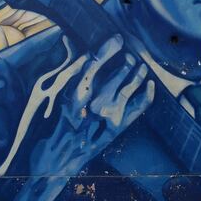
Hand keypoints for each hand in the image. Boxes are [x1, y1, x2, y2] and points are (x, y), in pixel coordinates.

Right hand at [29, 33, 154, 174]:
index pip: (94, 64)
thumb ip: (66, 66)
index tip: (117, 38)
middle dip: (125, 62)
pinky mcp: (116, 129)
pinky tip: (150, 85)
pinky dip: (146, 96)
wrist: (54, 161)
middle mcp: (91, 104)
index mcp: (73, 93)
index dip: (107, 50)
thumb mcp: (50, 94)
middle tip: (130, 54)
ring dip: (136, 75)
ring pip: (127, 89)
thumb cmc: (50, 125)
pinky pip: (136, 109)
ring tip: (141, 66)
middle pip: (114, 75)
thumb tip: (70, 39)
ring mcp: (106, 118)